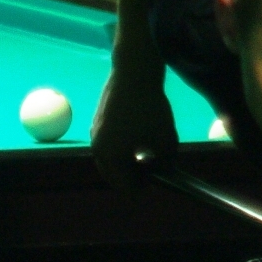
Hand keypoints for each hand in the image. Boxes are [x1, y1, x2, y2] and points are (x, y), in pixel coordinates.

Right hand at [89, 63, 178, 191]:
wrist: (134, 73)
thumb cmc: (152, 110)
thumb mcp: (166, 142)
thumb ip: (164, 165)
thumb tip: (163, 175)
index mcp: (111, 159)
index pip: (127, 188)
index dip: (144, 186)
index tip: (158, 177)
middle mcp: (97, 150)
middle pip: (115, 177)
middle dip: (133, 175)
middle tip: (153, 167)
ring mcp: (95, 135)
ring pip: (111, 160)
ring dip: (126, 159)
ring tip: (146, 145)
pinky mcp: (97, 122)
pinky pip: (109, 144)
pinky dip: (121, 145)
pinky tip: (137, 130)